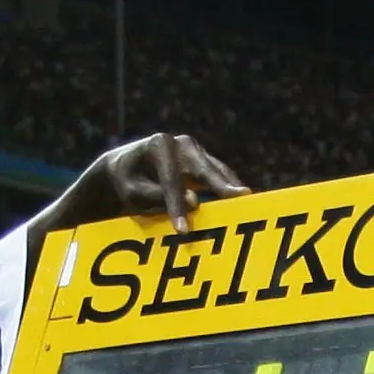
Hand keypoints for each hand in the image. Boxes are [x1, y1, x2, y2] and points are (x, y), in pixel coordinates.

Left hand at [42, 132, 248, 238]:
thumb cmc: (128, 181)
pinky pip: (219, 176)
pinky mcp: (205, 161)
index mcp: (159, 145)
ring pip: (217, 171)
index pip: (171, 181)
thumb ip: (157, 197)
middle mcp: (182, 143)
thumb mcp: (132, 192)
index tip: (184, 230)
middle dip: (221, 185)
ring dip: (231, 187)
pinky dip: (228, 189)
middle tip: (241, 197)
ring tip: (248, 202)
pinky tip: (242, 203)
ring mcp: (196, 150)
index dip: (177, 206)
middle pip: (204, 169)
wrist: (125, 166)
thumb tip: (194, 202)